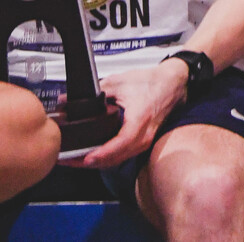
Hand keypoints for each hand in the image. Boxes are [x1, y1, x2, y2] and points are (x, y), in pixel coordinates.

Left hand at [70, 57, 187, 167]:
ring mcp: (145, 141)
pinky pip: (124, 155)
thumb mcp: (121, 82)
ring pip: (118, 160)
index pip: (119, 145)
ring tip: (78, 159)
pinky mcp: (143, 142)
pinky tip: (96, 153)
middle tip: (70, 160)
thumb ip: (97, 91)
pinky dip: (108, 157)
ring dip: (99, 162)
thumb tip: (73, 99)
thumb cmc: (153, 81)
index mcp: (139, 120)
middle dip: (91, 162)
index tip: (84, 158)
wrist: (173, 82)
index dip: (101, 154)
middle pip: (115, 158)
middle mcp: (143, 136)